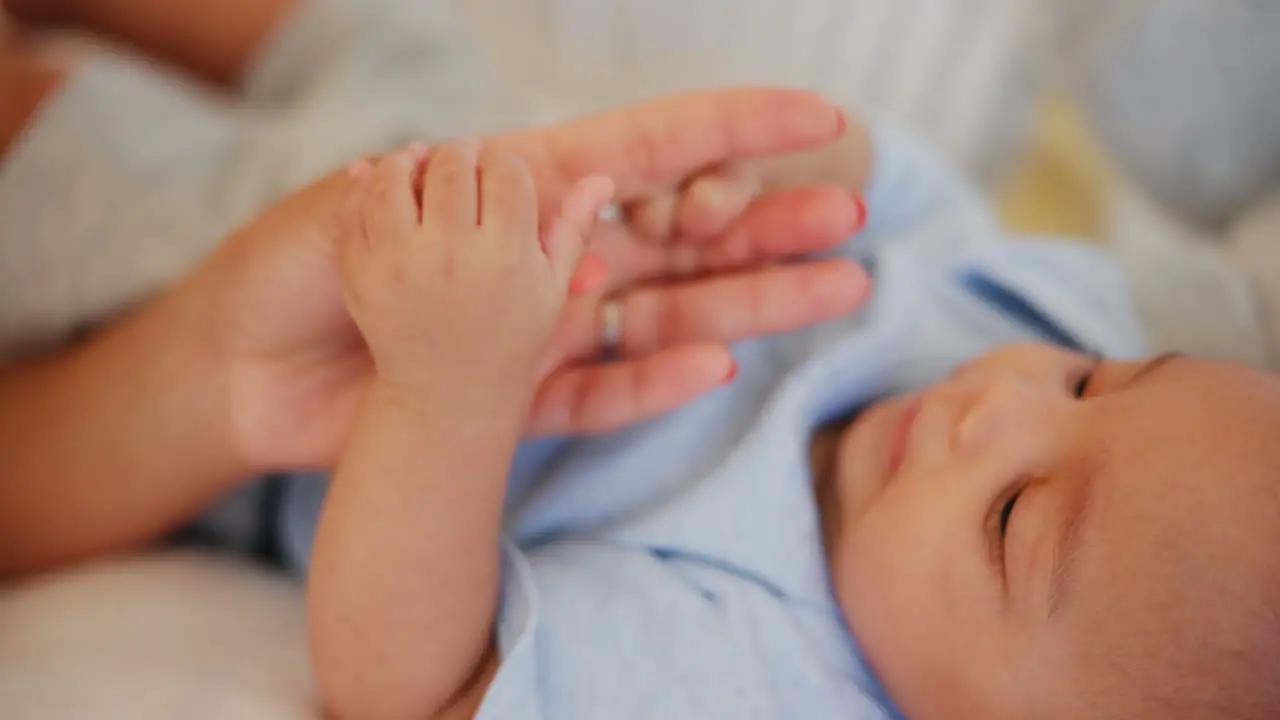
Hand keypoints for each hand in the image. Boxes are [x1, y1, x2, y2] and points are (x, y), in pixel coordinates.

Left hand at [192, 88, 867, 472]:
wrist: (241, 367)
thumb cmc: (292, 262)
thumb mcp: (370, 204)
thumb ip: (472, 190)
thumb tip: (566, 182)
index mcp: (525, 184)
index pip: (650, 147)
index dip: (735, 128)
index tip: (822, 117)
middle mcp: (553, 250)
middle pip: (684, 230)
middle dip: (769, 216)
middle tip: (848, 213)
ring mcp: (549, 322)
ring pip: (671, 308)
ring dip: (754, 297)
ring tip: (840, 287)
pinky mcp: (526, 391)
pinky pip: (609, 388)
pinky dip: (662, 382)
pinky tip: (722, 370)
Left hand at [338, 141, 612, 412]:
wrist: (444, 402)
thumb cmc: (509, 343)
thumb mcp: (548, 293)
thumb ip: (570, 232)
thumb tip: (601, 179)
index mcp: (508, 256)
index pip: (506, 172)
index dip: (503, 164)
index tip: (499, 171)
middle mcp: (453, 255)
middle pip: (454, 165)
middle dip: (460, 156)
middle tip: (462, 162)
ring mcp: (400, 263)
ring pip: (396, 177)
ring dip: (408, 163)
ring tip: (420, 168)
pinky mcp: (360, 274)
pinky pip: (358, 211)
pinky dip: (368, 191)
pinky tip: (384, 191)